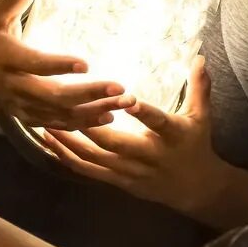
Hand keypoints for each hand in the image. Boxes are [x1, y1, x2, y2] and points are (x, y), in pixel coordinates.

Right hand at [0, 0, 136, 130]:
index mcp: (9, 60)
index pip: (36, 64)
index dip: (59, 66)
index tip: (86, 64)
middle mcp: (17, 87)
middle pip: (55, 96)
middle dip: (88, 94)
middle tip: (119, 87)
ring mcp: (24, 107)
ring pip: (61, 115)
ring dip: (93, 112)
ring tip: (124, 103)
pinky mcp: (30, 118)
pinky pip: (59, 125)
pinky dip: (84, 124)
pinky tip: (109, 117)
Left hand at [36, 54, 237, 219]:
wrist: (194, 189)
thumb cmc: (196, 145)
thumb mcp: (201, 117)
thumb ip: (199, 87)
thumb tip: (200, 58)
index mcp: (172, 137)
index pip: (159, 123)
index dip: (144, 112)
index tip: (128, 99)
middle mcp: (149, 156)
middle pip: (115, 143)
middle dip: (89, 126)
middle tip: (66, 107)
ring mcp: (131, 172)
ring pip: (95, 158)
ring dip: (69, 141)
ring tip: (46, 123)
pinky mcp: (118, 181)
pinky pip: (89, 170)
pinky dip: (67, 157)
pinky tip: (50, 142)